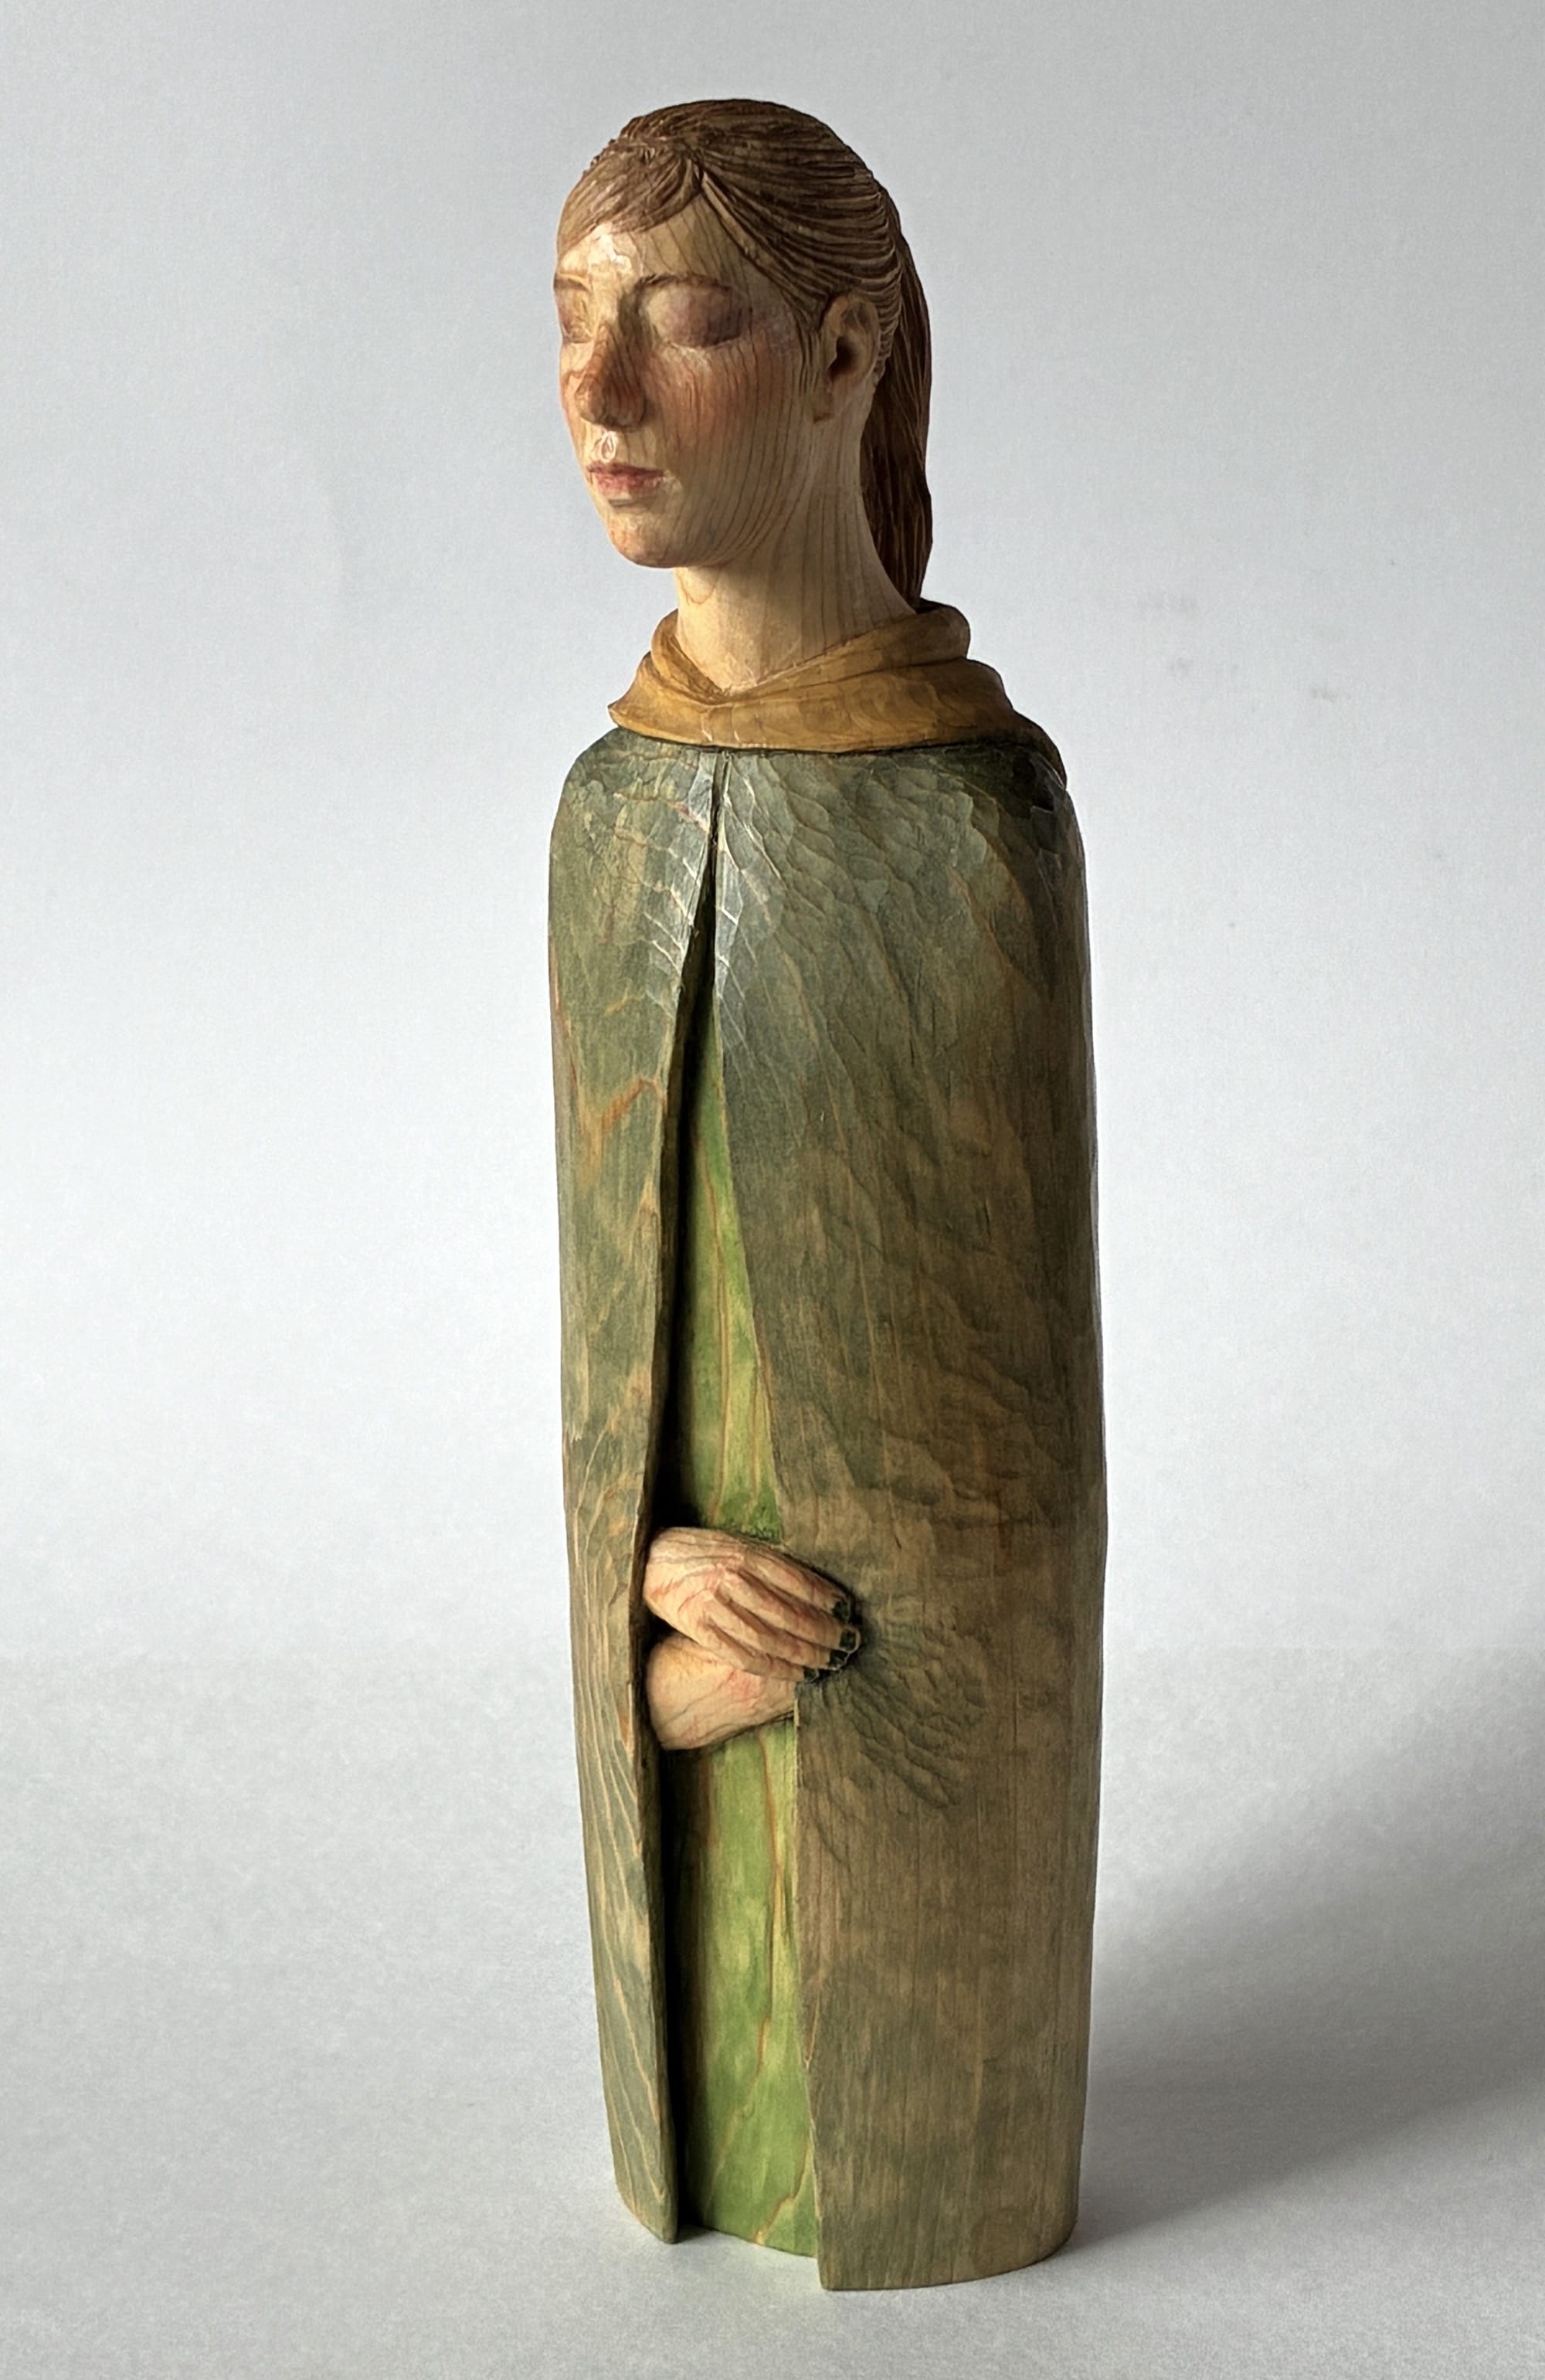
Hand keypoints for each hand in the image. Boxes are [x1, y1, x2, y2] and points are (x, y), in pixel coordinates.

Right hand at [641, 1524, 858, 1682]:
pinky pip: (743, 1655)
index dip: (829, 1601)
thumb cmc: (702, 1550)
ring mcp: (715, 1604)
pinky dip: (775, 1668)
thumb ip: (773, 1562)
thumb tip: (817, 1585)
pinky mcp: (699, 1627)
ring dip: (806, 1654)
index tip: (850, 1613)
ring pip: (771, 1638)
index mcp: (749, 1555)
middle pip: (790, 1614)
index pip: (800, 1582)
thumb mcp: (739, 1544)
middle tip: (850, 1644)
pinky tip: (797, 1674)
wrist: (651, 1558)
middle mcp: (735, 1579)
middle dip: (826, 1633)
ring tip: (830, 1663)